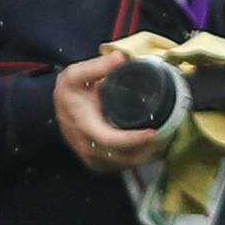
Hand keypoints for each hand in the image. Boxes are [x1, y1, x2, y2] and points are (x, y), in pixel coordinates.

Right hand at [55, 52, 168, 171]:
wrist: (59, 105)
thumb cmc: (70, 91)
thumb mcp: (76, 74)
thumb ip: (97, 66)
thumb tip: (119, 57)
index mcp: (84, 126)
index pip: (110, 140)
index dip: (132, 140)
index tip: (152, 133)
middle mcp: (86, 146)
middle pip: (119, 158)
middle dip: (143, 152)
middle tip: (164, 139)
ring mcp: (90, 157)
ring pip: (120, 165)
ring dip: (142, 158)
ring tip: (161, 145)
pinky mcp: (95, 161)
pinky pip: (118, 167)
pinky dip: (134, 161)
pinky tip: (149, 152)